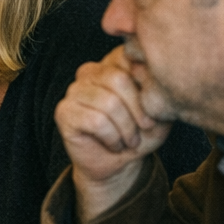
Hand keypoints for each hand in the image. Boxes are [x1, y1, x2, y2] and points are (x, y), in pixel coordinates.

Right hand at [54, 46, 173, 219]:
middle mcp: (90, 72)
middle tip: (145, 128)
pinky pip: (95, 121)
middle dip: (138, 110)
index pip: (130, 59)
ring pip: (107, 102)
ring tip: (130, 140)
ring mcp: (73, 91)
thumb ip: (158, 89)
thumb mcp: (160, 110)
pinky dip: (112, 137)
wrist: (119, 164)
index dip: (147, 87)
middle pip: (118, 79)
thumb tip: (152, 75)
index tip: (155, 110)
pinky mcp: (64, 112)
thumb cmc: (141, 134)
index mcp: (113, 63)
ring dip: (126, 128)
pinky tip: (114, 144)